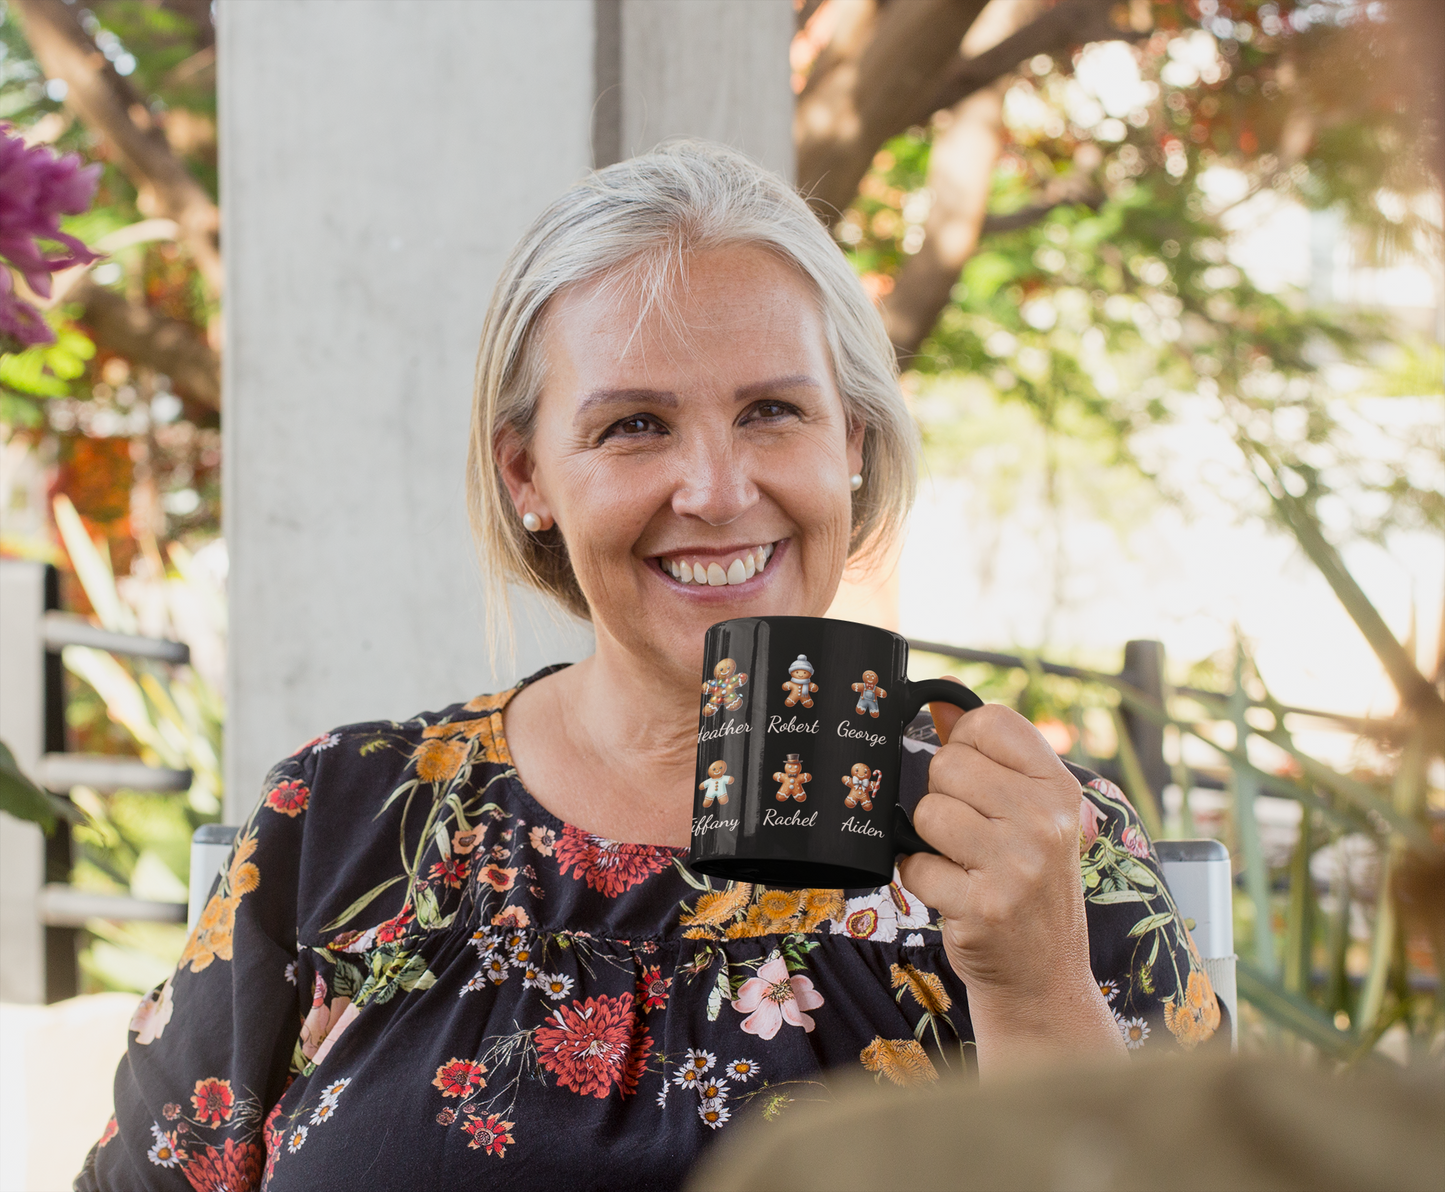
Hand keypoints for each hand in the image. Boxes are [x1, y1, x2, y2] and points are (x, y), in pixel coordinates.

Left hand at [897, 680, 1123, 1073]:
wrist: (1043, 978)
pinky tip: (955, 894)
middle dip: (942, 798)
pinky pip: (914, 865)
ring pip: (926, 812)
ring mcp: (1017, 865)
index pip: (990, 721)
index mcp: (1061, 788)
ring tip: (963, 864)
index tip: (975, 779)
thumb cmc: (1028, 885)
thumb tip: (941, 701)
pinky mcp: (983, 907)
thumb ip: (988, 757)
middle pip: (946, 765)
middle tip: (969, 834)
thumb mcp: (1029, 815)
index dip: (964, 743)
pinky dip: (923, 880)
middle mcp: (1046, 821)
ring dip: (930, 842)